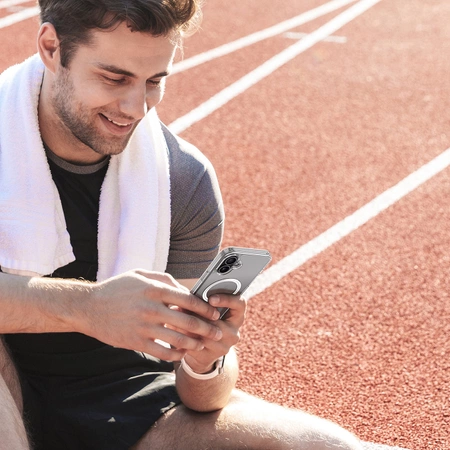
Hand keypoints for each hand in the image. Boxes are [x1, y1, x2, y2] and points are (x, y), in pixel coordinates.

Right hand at [79, 270, 222, 360]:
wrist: (88, 307)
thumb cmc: (117, 288)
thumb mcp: (140, 275)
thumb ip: (165, 279)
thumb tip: (186, 290)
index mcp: (154, 289)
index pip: (187, 300)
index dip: (204, 308)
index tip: (214, 313)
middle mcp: (150, 308)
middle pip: (187, 322)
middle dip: (206, 328)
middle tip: (217, 332)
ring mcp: (143, 327)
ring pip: (177, 340)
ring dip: (194, 343)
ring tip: (202, 344)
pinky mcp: (135, 342)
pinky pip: (162, 352)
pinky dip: (175, 355)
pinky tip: (182, 353)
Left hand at [180, 293, 246, 373]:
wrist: (202, 352)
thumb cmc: (204, 322)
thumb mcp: (208, 311)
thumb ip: (202, 302)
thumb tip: (186, 295)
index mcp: (237, 316)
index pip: (240, 304)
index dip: (227, 299)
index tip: (211, 298)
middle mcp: (234, 332)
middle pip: (218, 320)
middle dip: (199, 312)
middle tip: (183, 304)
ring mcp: (224, 346)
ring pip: (204, 333)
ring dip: (188, 323)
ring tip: (174, 312)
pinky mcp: (210, 356)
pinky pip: (194, 344)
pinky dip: (182, 333)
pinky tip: (172, 325)